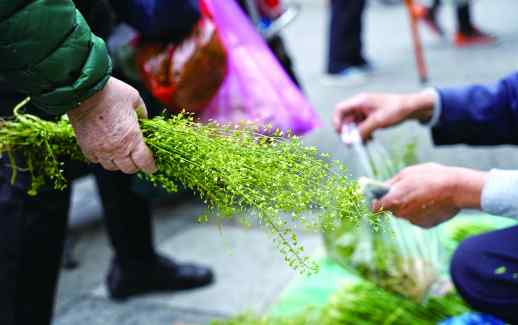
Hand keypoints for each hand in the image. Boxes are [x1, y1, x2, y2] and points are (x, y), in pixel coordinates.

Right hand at [67, 77, 156, 173]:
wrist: (83, 91)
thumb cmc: (111, 93)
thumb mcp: (135, 99)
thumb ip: (143, 113)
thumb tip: (145, 120)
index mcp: (132, 138)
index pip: (145, 162)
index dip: (150, 166)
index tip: (152, 166)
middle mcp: (117, 148)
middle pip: (129, 169)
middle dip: (136, 165)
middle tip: (138, 158)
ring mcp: (100, 150)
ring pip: (112, 167)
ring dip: (119, 163)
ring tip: (121, 154)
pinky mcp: (86, 148)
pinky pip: (96, 160)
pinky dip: (102, 158)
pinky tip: (106, 149)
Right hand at [332, 91, 434, 140]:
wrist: (412, 107)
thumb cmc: (396, 110)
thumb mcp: (378, 121)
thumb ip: (362, 130)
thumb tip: (349, 141)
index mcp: (360, 101)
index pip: (340, 109)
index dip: (336, 121)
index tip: (340, 133)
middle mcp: (360, 105)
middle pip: (345, 118)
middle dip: (347, 131)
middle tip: (351, 143)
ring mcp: (365, 111)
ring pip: (353, 124)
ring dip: (355, 134)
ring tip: (362, 144)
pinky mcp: (371, 116)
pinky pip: (361, 126)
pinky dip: (363, 133)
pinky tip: (369, 140)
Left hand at [372, 163, 486, 227]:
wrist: (457, 189)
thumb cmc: (431, 177)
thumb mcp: (407, 173)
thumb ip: (391, 183)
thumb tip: (382, 189)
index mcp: (393, 199)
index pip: (375, 208)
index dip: (376, 202)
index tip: (378, 198)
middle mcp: (401, 213)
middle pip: (392, 209)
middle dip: (396, 201)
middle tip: (407, 190)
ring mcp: (413, 221)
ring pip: (406, 213)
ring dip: (410, 205)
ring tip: (424, 193)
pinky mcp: (425, 225)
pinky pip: (418, 218)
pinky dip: (422, 211)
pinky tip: (432, 201)